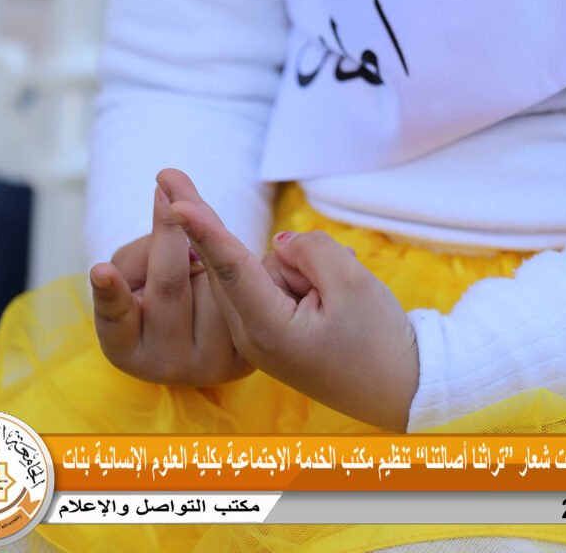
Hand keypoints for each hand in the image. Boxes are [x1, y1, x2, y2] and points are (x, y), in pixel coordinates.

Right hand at [89, 179, 252, 386]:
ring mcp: (206, 366)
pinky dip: (233, 266)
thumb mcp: (140, 274)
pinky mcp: (243, 357)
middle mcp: (164, 365)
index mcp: (125, 349)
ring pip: (211, 282)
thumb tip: (172, 196)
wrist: (210, 326)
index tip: (101, 270)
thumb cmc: (160, 290)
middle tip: (168, 186)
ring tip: (196, 258)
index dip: (109, 292)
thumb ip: (150, 244)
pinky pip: (242, 290)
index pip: (114, 317)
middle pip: (168, 284)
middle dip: (169, 232)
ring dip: (204, 252)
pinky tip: (231, 272)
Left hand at [161, 169, 419, 429]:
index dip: (203, 230)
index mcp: (268, 328)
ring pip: (265, 268)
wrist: (398, 390)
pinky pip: (277, 282)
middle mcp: (251, 333)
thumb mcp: (352, 283)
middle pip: (239, 262)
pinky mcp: (271, 330)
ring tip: (340, 301)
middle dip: (230, 232)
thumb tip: (280, 246)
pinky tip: (334, 298)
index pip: (230, 267)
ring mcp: (258, 335)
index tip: (174, 202)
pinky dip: (304, 277)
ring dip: (300, 268)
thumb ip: (310, 250)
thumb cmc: (378, 342)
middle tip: (168, 174)